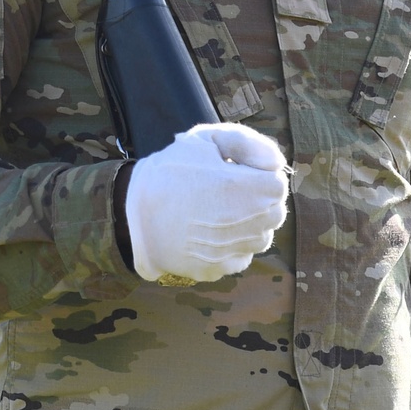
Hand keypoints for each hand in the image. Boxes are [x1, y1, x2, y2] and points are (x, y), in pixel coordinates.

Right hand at [122, 122, 288, 282]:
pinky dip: (232, 245)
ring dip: (250, 223)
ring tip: (220, 210)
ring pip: (261, 236)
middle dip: (258, 198)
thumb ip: (246, 142)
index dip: (259, 172)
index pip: (278, 182)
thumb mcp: (203, 140)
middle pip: (275, 211)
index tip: (236, 169)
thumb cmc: (168, 172)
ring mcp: (233, 251)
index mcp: (247, 190)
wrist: (132, 213)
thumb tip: (276, 162)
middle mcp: (248, 224)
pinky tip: (210, 232)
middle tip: (228, 188)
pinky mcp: (219, 269)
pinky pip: (240, 256)